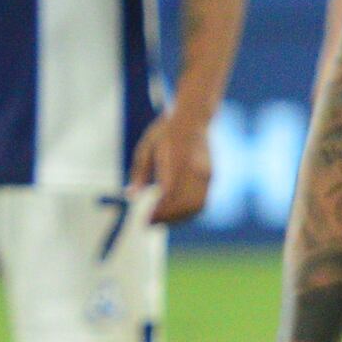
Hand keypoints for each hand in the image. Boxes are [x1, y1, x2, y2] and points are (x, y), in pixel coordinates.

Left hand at [131, 101, 215, 227]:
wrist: (193, 118)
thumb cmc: (165, 132)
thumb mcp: (146, 148)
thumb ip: (139, 173)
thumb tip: (130, 196)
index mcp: (176, 162)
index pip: (169, 196)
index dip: (158, 213)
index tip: (145, 220)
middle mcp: (194, 170)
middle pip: (183, 205)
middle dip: (167, 219)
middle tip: (149, 223)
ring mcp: (205, 174)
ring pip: (195, 207)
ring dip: (179, 218)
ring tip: (162, 220)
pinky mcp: (210, 176)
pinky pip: (202, 201)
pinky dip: (189, 212)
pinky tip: (175, 212)